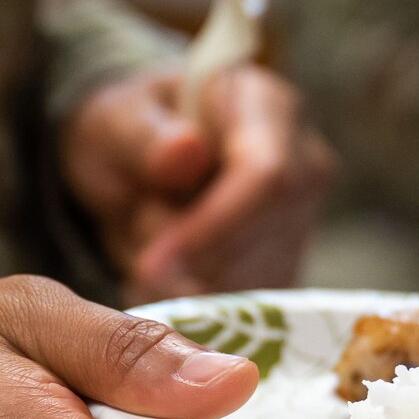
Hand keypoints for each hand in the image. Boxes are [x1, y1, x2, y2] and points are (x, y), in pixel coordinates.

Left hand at [63, 65, 338, 302]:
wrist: (141, 160)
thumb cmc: (129, 130)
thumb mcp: (113, 121)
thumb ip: (143, 136)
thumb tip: (187, 150)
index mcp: (269, 105)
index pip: (266, 176)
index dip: (214, 227)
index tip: (151, 263)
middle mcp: (305, 162)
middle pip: (261, 240)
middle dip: (189, 263)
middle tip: (133, 245)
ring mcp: (305, 219)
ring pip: (252, 285)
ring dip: (186, 284)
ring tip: (145, 246)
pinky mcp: (291, 265)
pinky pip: (250, 312)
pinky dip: (196, 305)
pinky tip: (167, 273)